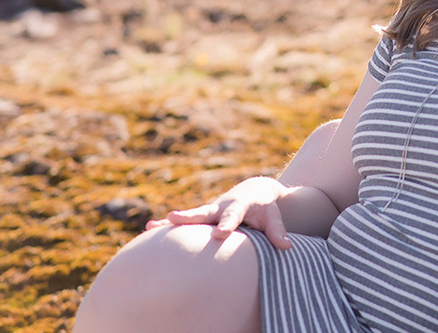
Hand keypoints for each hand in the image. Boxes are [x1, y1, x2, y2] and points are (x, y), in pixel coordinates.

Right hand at [146, 176, 294, 248]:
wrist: (254, 192)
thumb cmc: (265, 208)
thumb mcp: (272, 217)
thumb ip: (277, 231)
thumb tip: (287, 246)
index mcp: (239, 206)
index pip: (233, 216)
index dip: (227, 224)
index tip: (220, 234)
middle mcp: (220, 206)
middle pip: (204, 212)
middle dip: (190, 216)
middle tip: (173, 218)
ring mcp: (209, 211)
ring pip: (190, 216)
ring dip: (172, 221)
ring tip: (151, 226)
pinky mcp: (202, 217)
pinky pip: (184, 222)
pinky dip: (168, 226)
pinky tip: (149, 230)